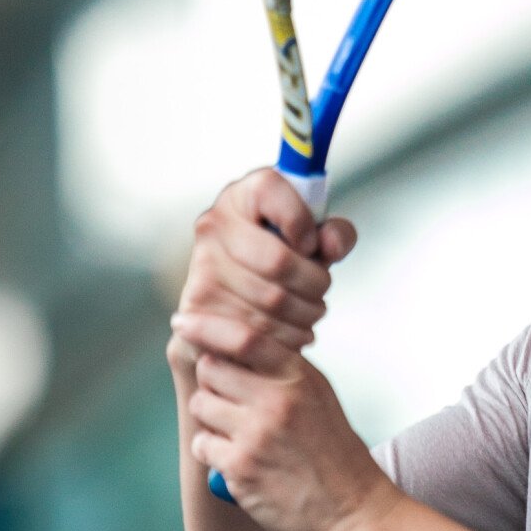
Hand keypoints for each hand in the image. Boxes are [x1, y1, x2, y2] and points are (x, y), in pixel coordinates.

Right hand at [166, 168, 355, 385]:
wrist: (230, 311)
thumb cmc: (279, 265)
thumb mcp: (313, 243)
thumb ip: (335, 235)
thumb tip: (330, 246)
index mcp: (241, 195)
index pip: (269, 188)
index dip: (300, 219)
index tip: (312, 245)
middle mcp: (213, 225)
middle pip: (278, 260)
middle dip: (314, 284)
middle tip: (321, 293)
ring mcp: (201, 268)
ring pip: (272, 302)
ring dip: (305, 315)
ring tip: (311, 314)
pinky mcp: (196, 310)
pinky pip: (253, 334)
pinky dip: (284, 342)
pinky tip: (293, 337)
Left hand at [174, 315, 394, 530]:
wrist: (354, 513)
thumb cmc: (335, 455)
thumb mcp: (319, 398)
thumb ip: (283, 371)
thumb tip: (235, 346)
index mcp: (300, 377)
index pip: (243, 337)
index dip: (206, 325)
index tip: (182, 320)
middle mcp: (278, 399)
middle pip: (211, 368)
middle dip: (211, 381)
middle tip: (229, 401)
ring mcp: (257, 433)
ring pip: (200, 405)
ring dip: (209, 418)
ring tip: (236, 433)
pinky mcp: (241, 467)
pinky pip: (202, 444)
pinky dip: (211, 451)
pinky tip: (236, 460)